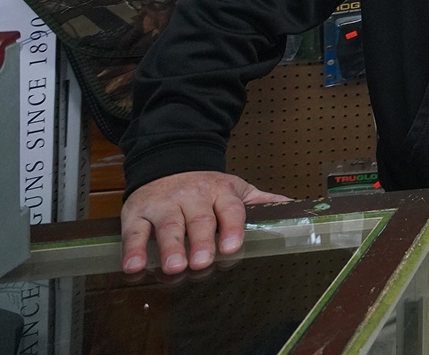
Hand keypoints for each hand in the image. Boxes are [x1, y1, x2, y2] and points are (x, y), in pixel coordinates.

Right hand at [119, 171, 290, 273]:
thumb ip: (262, 201)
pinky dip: (133, 249)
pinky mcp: (138, 212)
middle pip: (199, 220)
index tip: (231, 246)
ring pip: (169, 226)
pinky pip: (135, 231)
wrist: (168, 161)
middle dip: (202, 241)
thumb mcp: (236, 189)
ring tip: (175, 267)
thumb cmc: (205, 186)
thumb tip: (295, 208)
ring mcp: (165, 204)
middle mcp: (193, 197)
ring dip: (171, 247)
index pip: (230, 209)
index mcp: (221, 192)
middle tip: (202, 261)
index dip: (232, 227)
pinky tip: (134, 266)